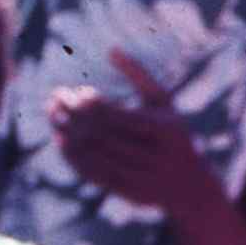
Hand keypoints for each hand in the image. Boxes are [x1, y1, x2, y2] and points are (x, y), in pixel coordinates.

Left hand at [47, 50, 202, 217]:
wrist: (191, 188)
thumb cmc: (172, 134)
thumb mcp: (163, 102)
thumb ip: (139, 75)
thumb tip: (111, 49)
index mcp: (164, 131)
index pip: (115, 114)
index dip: (89, 102)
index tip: (75, 91)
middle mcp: (155, 158)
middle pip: (101, 134)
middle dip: (73, 114)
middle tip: (55, 98)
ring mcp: (144, 180)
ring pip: (94, 155)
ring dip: (68, 134)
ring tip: (53, 116)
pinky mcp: (131, 194)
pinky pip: (94, 175)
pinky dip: (73, 158)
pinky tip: (60, 140)